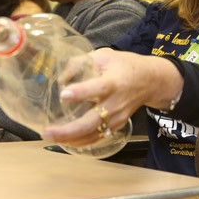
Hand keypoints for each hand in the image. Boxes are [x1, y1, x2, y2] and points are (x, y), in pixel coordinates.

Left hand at [41, 49, 181, 145]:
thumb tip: (60, 78)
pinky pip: (97, 137)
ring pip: (93, 134)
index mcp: (113, 82)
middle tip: (47, 131)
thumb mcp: (104, 56)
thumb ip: (80, 63)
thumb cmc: (125, 66)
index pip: (97, 88)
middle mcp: (115, 103)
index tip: (64, 95)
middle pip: (92, 121)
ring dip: (70, 139)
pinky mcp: (116, 126)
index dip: (81, 92)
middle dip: (68, 130)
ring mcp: (116, 118)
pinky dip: (80, 142)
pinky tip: (65, 141)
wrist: (151, 81)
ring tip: (50, 137)